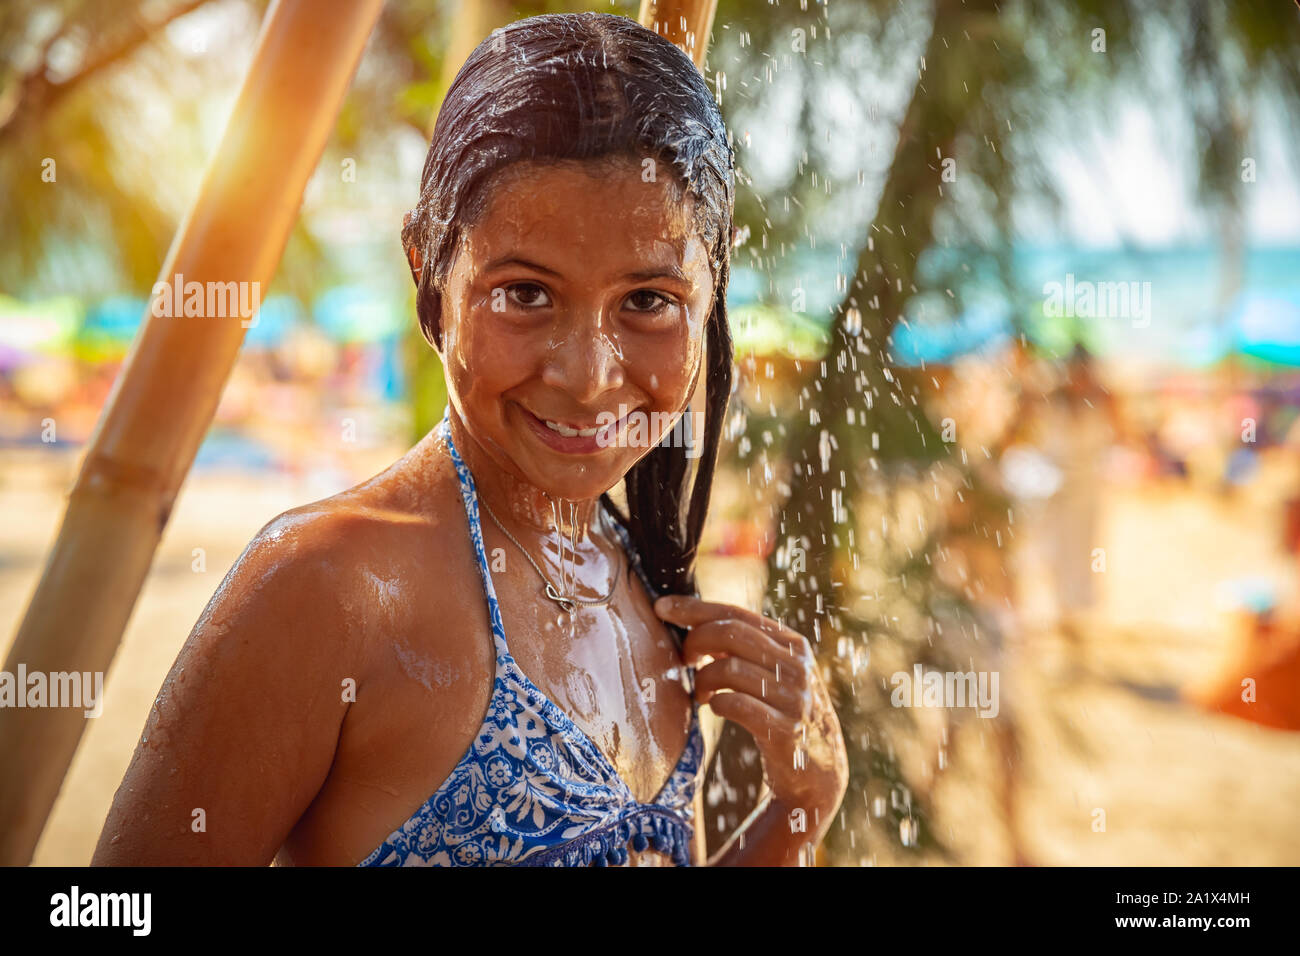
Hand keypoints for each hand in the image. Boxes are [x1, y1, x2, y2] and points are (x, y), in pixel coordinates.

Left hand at [654, 595, 848, 822]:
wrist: (819, 768)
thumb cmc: (784, 711)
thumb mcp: (774, 672)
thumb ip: (744, 648)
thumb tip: (695, 623)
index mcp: (792, 643)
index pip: (736, 614)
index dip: (695, 608)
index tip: (662, 607)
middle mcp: (796, 665)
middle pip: (731, 633)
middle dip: (695, 642)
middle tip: (684, 660)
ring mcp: (793, 697)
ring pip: (729, 668)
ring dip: (703, 679)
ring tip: (701, 693)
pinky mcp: (785, 730)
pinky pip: (736, 705)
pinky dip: (717, 702)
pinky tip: (715, 707)